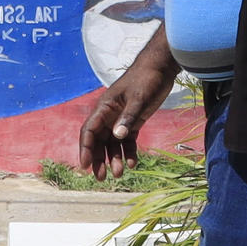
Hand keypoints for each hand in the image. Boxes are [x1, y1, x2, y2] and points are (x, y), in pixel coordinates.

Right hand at [75, 42, 178, 180]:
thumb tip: (117, 136)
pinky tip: (133, 163)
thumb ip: (129, 116)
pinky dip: (128, 152)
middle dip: (98, 159)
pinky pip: (127, 141)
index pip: (89, 131)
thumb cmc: (146, 79)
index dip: (85, 149)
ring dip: (114, 159)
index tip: (85, 165)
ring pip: (113, 144)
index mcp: (104, 108)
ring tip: (119, 174)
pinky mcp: (133, 122)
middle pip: (99, 142)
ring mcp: (121, 119)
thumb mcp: (138, 97)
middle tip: (101, 178)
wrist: (161, 68)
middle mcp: (109, 116)